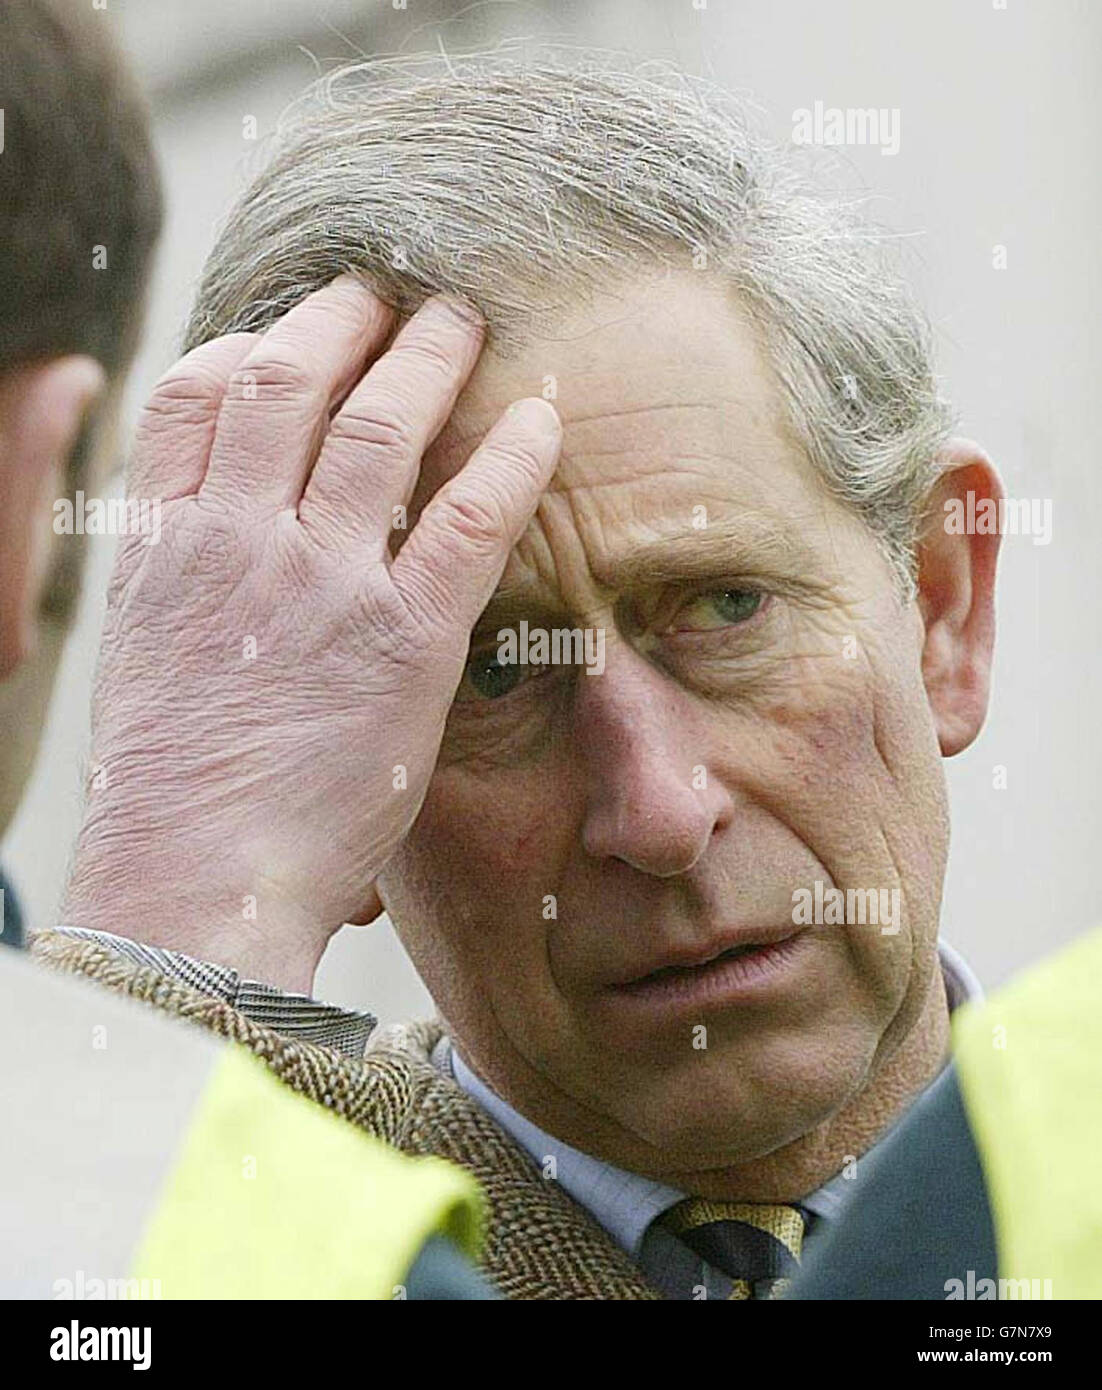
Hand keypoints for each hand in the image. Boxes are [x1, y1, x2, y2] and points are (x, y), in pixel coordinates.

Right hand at [62, 278, 560, 990]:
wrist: (192, 882)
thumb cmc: (169, 796)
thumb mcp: (148, 668)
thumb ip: (191, 594)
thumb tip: (229, 572)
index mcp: (165, 546)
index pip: (195, 398)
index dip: (246, 346)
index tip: (283, 334)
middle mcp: (237, 539)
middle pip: (287, 380)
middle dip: (338, 320)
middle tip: (382, 292)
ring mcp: (321, 581)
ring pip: (378, 423)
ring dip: (424, 357)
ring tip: (458, 320)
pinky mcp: (404, 637)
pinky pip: (468, 517)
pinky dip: (510, 457)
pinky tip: (542, 420)